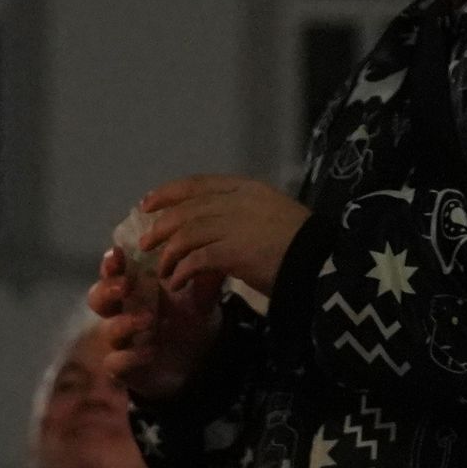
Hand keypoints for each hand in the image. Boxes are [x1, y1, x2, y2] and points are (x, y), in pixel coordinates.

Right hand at [89, 244, 220, 403]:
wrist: (198, 362)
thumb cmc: (189, 322)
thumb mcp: (200, 300)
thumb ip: (203, 281)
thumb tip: (212, 257)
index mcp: (134, 289)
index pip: (114, 272)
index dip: (111, 263)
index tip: (118, 254)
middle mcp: (120, 313)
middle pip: (97, 299)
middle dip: (107, 290)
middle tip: (125, 285)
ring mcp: (120, 341)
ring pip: (109, 330)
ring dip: (125, 323)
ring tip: (149, 319)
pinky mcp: (123, 368)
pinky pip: (116, 363)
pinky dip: (131, 356)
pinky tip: (150, 351)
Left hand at [139, 175, 309, 301]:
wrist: (320, 262)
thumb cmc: (301, 245)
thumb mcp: (271, 217)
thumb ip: (243, 216)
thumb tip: (216, 229)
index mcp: (247, 188)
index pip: (199, 184)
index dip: (170, 193)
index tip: (149, 203)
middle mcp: (238, 201)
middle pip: (187, 209)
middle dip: (161, 225)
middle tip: (145, 242)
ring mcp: (235, 225)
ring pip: (187, 233)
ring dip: (169, 253)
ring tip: (163, 269)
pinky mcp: (233, 251)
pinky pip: (195, 260)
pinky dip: (182, 271)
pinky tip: (177, 282)